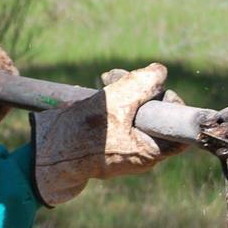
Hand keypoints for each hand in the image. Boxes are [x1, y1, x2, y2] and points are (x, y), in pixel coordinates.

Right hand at [29, 63, 182, 205]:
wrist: (50, 151)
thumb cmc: (85, 131)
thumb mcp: (118, 100)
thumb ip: (144, 83)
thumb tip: (160, 72)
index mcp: (150, 152)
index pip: (176, 127)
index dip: (171, 103)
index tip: (156, 90)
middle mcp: (140, 155)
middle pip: (154, 116)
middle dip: (140, 92)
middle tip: (121, 78)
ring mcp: (124, 151)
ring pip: (135, 115)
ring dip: (123, 93)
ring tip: (106, 79)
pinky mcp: (109, 145)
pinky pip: (119, 121)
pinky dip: (112, 104)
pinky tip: (100, 90)